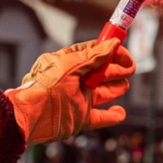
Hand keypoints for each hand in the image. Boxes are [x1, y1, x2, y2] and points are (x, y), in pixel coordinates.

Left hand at [4, 39, 135, 144]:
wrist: (32, 115)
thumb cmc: (46, 86)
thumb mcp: (70, 64)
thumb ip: (93, 56)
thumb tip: (112, 44)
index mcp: (68, 64)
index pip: (93, 54)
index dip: (110, 52)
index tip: (124, 52)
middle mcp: (73, 81)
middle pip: (100, 73)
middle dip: (116, 70)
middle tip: (130, 68)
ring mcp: (77, 100)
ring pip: (102, 93)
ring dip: (115, 88)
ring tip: (125, 84)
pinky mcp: (79, 118)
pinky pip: (99, 117)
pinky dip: (111, 116)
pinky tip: (120, 111)